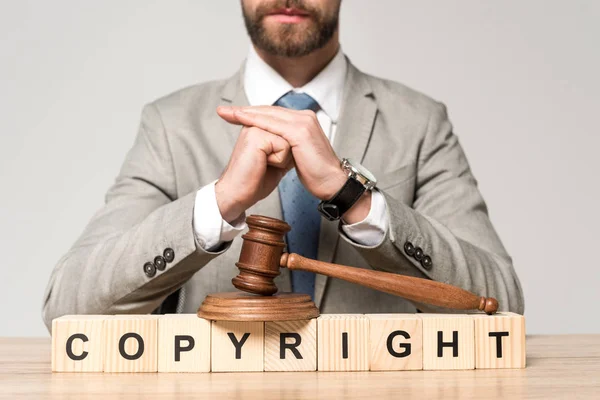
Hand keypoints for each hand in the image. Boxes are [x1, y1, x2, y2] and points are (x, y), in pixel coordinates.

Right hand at [214, 111, 293, 222]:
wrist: (239, 194)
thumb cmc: (255, 180)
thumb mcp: (278, 160)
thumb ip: (288, 147)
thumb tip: (302, 140)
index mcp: (260, 127)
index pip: (288, 131)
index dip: (288, 150)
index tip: (270, 160)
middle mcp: (256, 124)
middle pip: (292, 133)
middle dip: (286, 154)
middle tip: (265, 165)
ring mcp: (255, 128)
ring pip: (290, 139)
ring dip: (283, 157)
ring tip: (264, 164)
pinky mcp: (256, 135)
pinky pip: (284, 146)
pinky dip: (279, 160)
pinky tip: (263, 164)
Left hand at [217, 105, 370, 222]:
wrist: (331, 184)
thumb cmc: (315, 174)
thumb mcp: (297, 155)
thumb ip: (286, 144)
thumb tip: (272, 145)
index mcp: (304, 121)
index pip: (273, 114)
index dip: (253, 114)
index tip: (232, 115)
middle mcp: (305, 117)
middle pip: (269, 111)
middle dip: (245, 110)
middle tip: (224, 111)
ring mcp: (303, 122)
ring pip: (269, 115)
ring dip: (246, 113)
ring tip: (228, 113)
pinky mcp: (300, 132)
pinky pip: (272, 124)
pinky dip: (255, 120)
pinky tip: (241, 119)